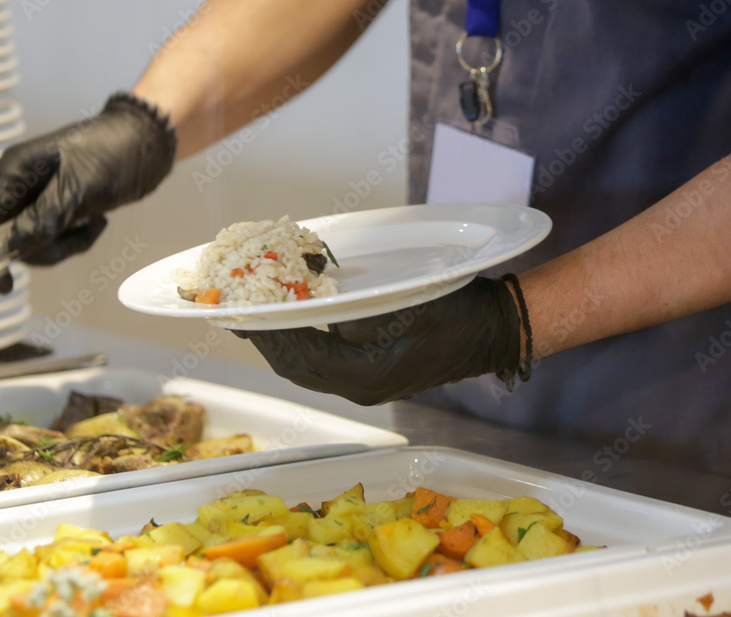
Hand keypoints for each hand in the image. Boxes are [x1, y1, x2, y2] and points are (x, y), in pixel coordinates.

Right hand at [0, 92, 176, 292]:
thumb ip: (46, 215)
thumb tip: (15, 246)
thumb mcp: (80, 185)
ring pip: (30, 244)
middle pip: (0, 237)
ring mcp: (35, 201)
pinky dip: (76, 240)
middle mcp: (16, 187)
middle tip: (63, 248)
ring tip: (93, 225)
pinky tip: (98, 223)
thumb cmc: (113, 152)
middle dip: (33, 250)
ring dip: (62, 246)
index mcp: (12, 172)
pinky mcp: (56, 212)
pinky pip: (53, 240)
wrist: (146, 144)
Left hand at [234, 276, 526, 404]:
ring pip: (307, 369)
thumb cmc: (456, 313)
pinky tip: (296, 325)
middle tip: (237, 315)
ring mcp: (367, 386)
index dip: (265, 334)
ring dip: (282, 345)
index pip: (298, 357)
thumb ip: (357, 316)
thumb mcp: (407, 305)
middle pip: (296, 369)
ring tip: (257, 320)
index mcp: (364, 376)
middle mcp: (360, 388)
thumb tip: (316, 314)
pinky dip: (304, 346)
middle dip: (265, 342)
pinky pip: (325, 366)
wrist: (494, 332)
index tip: (240, 311)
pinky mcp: (374, 376)